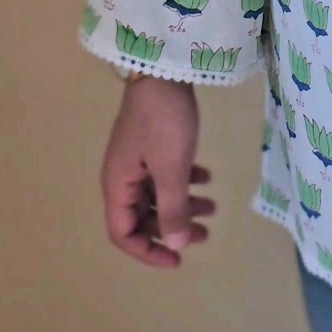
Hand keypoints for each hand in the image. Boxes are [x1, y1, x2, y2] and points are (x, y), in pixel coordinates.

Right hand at [100, 77, 215, 267]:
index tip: (178, 259)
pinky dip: (185, 181)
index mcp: (118, 186)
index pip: (122, 234)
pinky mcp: (152, 144)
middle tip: (204, 235)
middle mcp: (123, 176)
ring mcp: (137, 159)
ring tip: (213, 208)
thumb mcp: (171, 169)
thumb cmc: (164, 122)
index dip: (147, 252)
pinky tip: (206, 177)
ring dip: (183, 206)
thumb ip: (172, 208)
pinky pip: (165, 174)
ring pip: (157, 195)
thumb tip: (175, 245)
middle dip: (172, 229)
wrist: (162, 71)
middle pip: (142, 217)